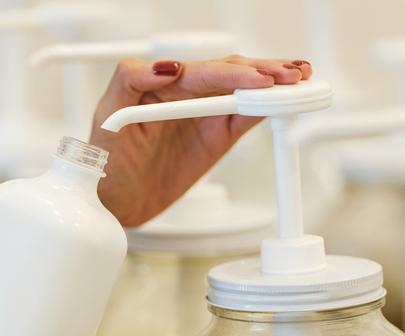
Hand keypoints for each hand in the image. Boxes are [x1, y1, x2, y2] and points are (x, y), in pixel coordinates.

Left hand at [90, 57, 311, 226]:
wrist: (113, 201)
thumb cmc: (104, 155)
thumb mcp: (107, 113)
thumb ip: (130, 80)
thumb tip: (164, 65)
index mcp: (162, 81)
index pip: (203, 70)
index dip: (233, 73)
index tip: (256, 79)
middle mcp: (187, 92)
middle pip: (232, 73)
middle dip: (263, 71)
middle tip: (291, 74)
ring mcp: (204, 113)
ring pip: (245, 91)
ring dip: (273, 85)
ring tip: (299, 78)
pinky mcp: (217, 136)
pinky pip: (247, 118)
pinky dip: (268, 109)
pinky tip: (286, 102)